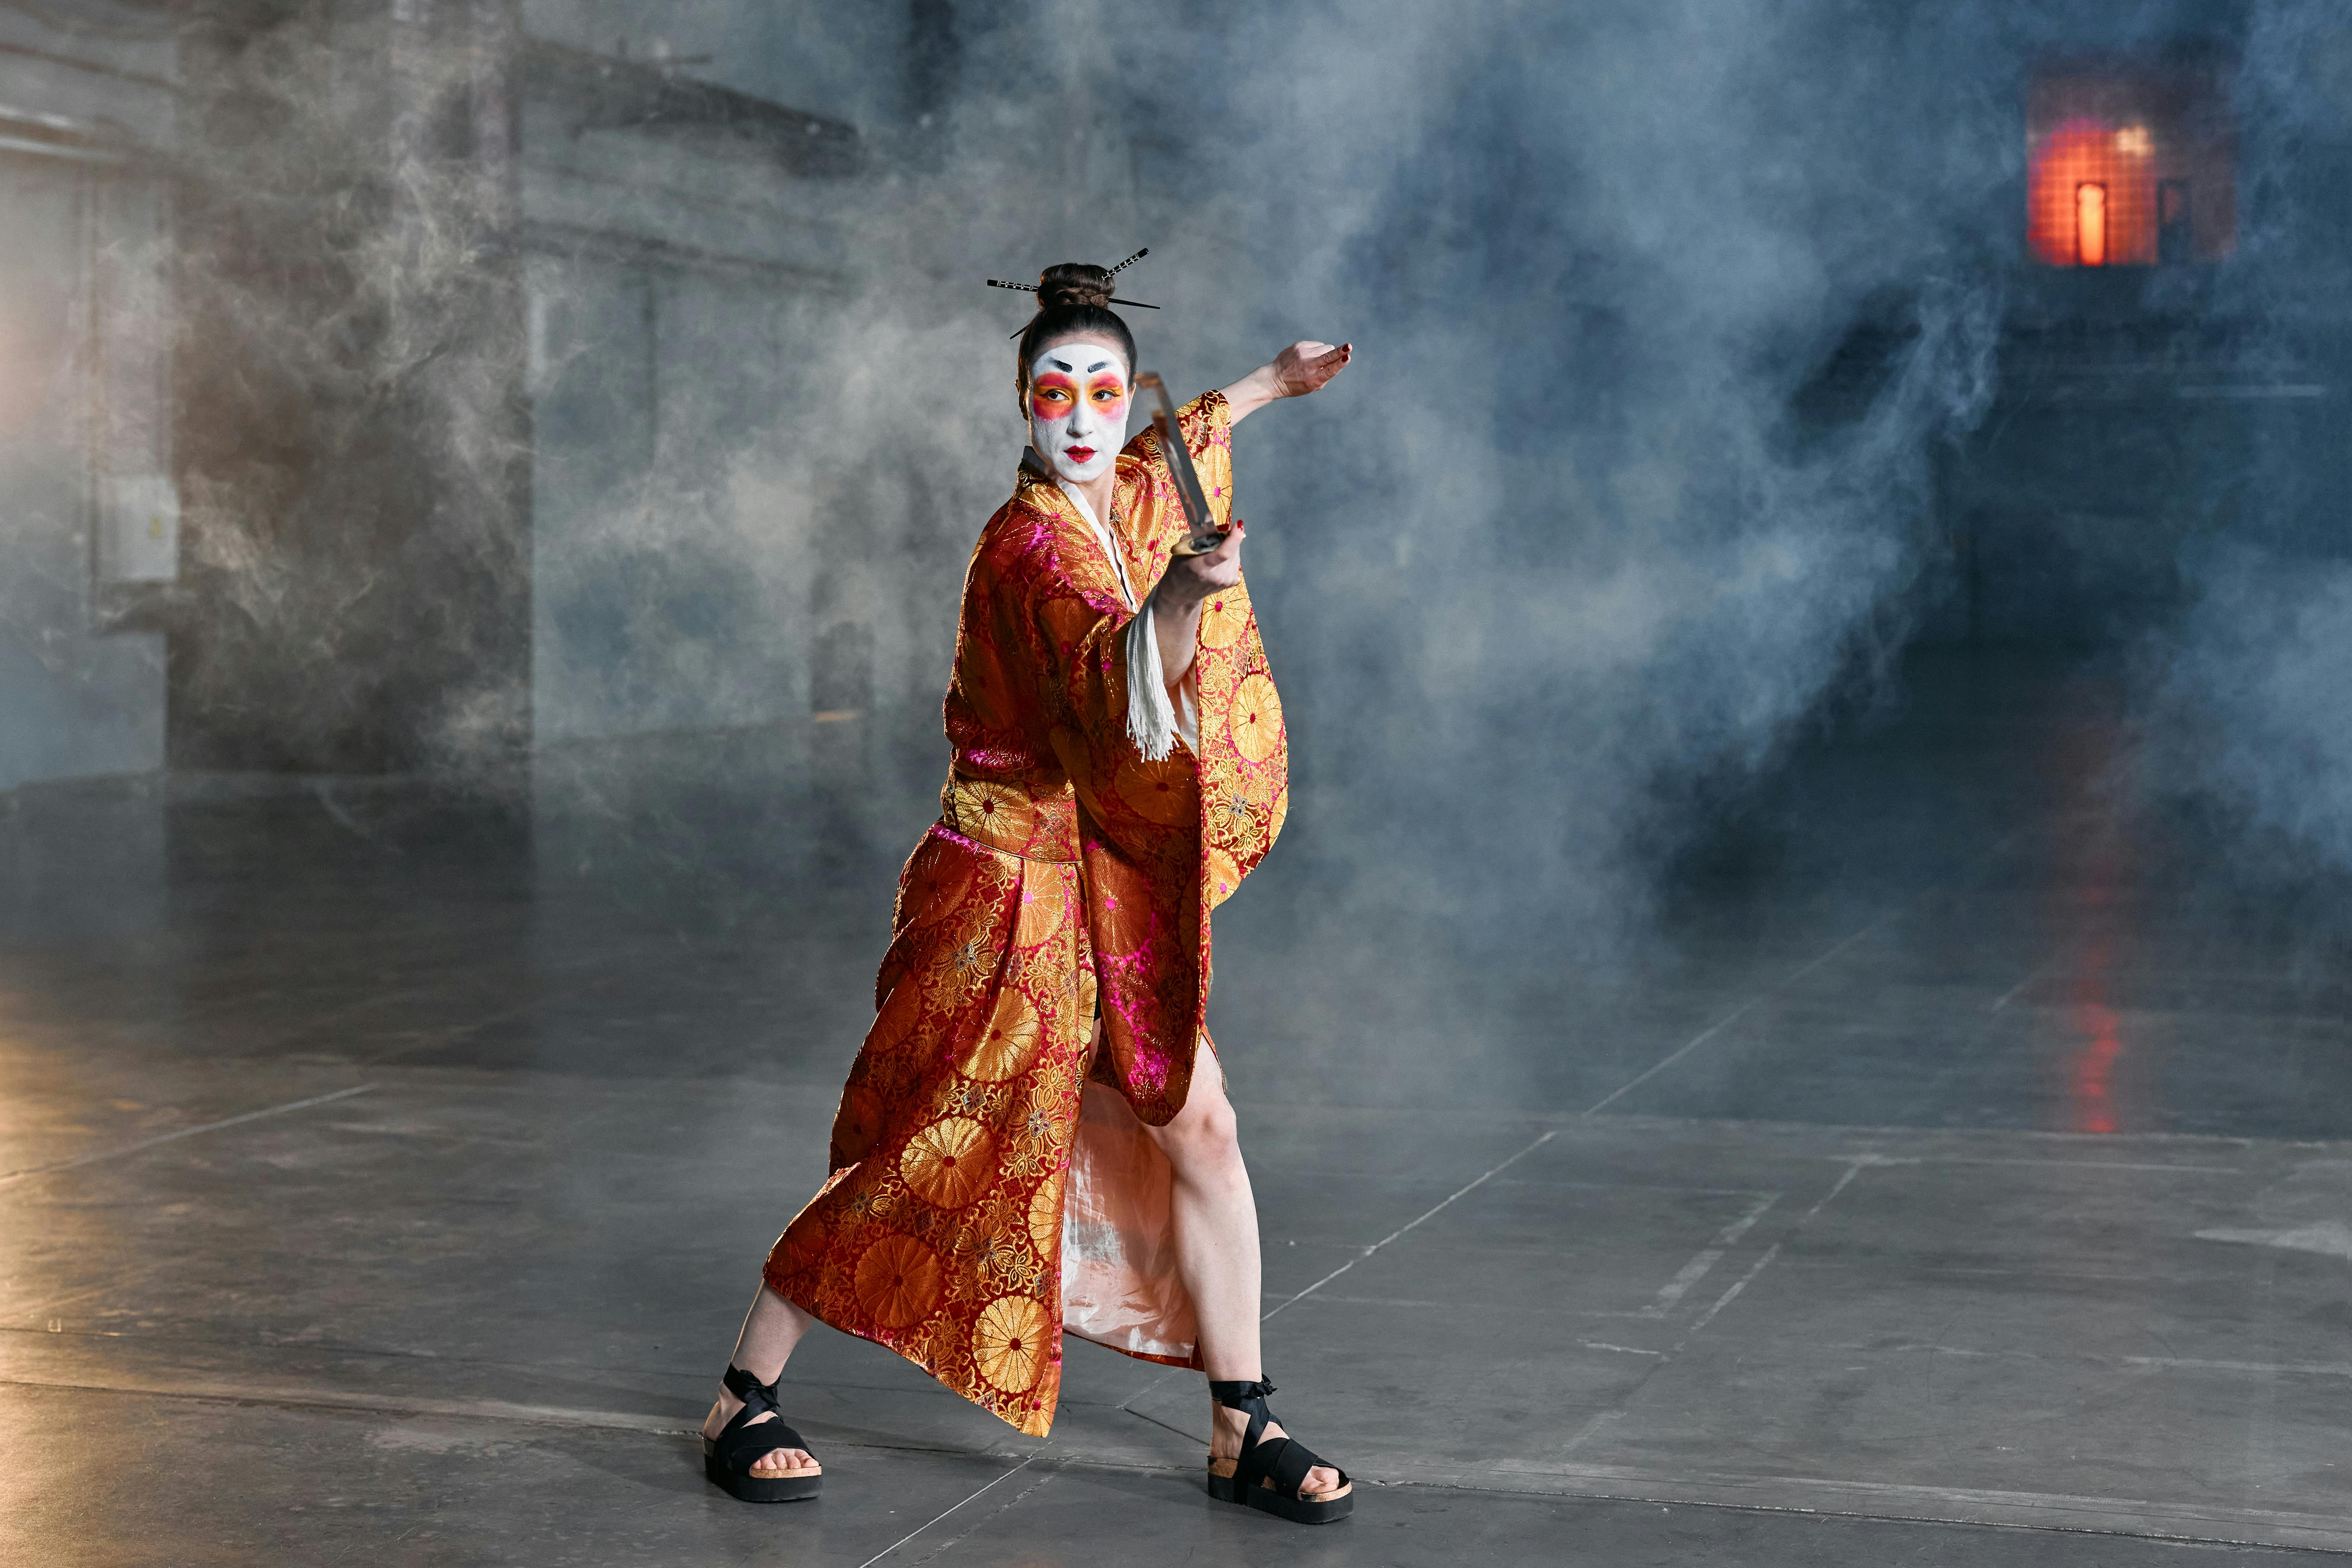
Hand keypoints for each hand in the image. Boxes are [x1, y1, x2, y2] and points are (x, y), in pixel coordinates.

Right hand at [1154, 519, 1244, 613]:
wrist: (1181, 593)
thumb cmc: (1179, 569)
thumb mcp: (1183, 549)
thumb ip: (1199, 534)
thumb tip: (1210, 517)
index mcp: (1200, 567)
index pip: (1224, 553)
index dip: (1234, 537)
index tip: (1238, 525)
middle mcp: (1215, 576)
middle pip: (1232, 550)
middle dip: (1228, 539)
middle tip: (1215, 539)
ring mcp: (1225, 580)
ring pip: (1236, 554)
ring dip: (1229, 547)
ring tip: (1213, 553)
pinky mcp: (1231, 582)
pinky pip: (1236, 561)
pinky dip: (1230, 556)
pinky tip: (1218, 561)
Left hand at [1219, 341, 1352, 423]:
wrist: (1275, 378)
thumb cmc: (1298, 384)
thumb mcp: (1313, 386)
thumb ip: (1326, 375)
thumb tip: (1339, 360)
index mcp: (1313, 379)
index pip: (1329, 369)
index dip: (1340, 363)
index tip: (1347, 357)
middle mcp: (1308, 365)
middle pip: (1328, 355)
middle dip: (1340, 351)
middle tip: (1349, 346)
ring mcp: (1303, 353)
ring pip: (1325, 347)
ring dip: (1326, 353)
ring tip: (1317, 360)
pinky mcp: (1299, 345)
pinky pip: (1317, 344)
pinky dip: (1317, 350)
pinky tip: (1309, 356)